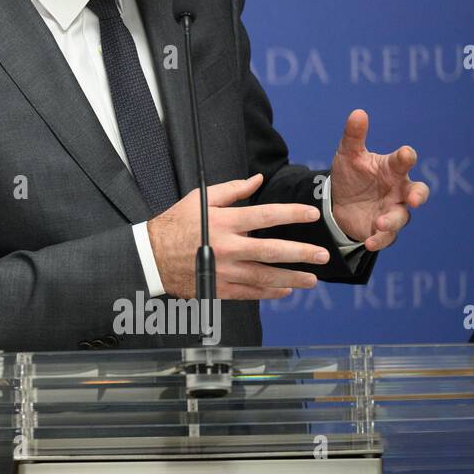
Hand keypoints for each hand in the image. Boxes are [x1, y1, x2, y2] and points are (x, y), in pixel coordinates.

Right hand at [148, 173, 329, 299]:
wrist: (151, 256)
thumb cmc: (174, 224)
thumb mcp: (200, 199)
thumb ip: (231, 190)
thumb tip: (256, 180)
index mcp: (224, 222)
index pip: (265, 216)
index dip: (291, 214)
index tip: (311, 215)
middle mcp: (227, 247)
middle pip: (272, 251)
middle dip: (301, 254)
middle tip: (323, 256)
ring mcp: (224, 271)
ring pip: (265, 276)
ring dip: (292, 278)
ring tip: (312, 279)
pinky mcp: (219, 288)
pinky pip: (250, 293)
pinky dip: (269, 293)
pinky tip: (285, 290)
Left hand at [329, 109, 429, 252]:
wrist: (338, 202)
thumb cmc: (351, 174)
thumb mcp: (347, 155)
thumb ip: (354, 136)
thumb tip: (358, 112)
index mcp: (392, 169)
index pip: (404, 161)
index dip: (406, 158)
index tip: (405, 155)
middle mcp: (398, 190)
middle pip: (417, 191)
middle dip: (418, 195)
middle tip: (414, 199)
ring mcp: (393, 210)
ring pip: (402, 217)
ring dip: (392, 220)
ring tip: (379, 223)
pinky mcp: (383, 230)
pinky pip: (387, 237)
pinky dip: (379, 239)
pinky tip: (369, 241)